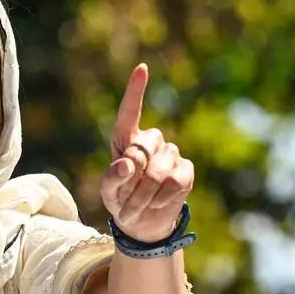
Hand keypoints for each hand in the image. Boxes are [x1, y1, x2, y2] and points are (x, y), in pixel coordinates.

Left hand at [99, 63, 193, 242]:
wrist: (143, 224)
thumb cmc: (120, 200)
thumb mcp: (108, 191)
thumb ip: (112, 177)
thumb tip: (128, 163)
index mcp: (126, 139)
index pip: (130, 112)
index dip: (135, 91)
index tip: (142, 69)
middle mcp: (150, 142)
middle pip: (141, 152)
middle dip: (131, 182)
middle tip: (124, 204)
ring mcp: (170, 154)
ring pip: (157, 172)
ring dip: (143, 196)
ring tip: (136, 208)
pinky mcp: (185, 170)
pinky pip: (174, 182)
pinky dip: (161, 198)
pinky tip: (156, 203)